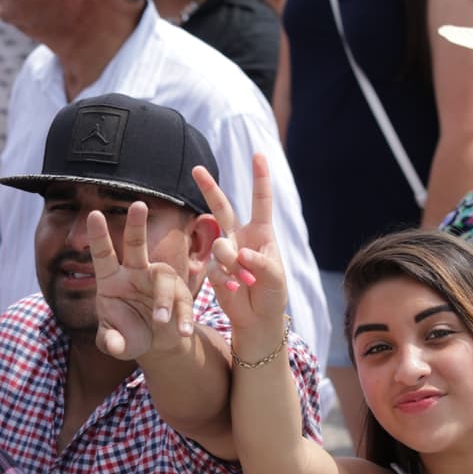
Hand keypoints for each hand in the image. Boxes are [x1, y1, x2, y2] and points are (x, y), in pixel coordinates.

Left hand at [87, 201, 194, 359]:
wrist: (156, 344)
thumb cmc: (129, 337)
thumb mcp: (115, 343)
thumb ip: (110, 341)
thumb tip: (112, 343)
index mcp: (111, 280)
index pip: (103, 255)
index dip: (99, 236)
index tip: (93, 214)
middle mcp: (134, 273)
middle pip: (136, 245)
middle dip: (136, 225)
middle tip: (139, 204)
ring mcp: (158, 281)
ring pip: (163, 278)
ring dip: (163, 300)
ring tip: (160, 321)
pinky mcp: (179, 292)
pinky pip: (182, 300)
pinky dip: (183, 317)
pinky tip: (183, 331)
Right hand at [198, 153, 287, 329]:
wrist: (258, 319)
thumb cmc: (273, 294)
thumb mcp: (276, 278)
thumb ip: (262, 263)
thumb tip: (241, 253)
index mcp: (261, 233)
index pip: (260, 201)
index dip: (260, 178)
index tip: (259, 155)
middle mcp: (240, 238)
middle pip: (222, 207)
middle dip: (209, 188)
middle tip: (196, 169)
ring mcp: (225, 254)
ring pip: (220, 245)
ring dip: (232, 262)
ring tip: (246, 279)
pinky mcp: (215, 270)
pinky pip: (214, 267)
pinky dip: (225, 278)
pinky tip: (234, 287)